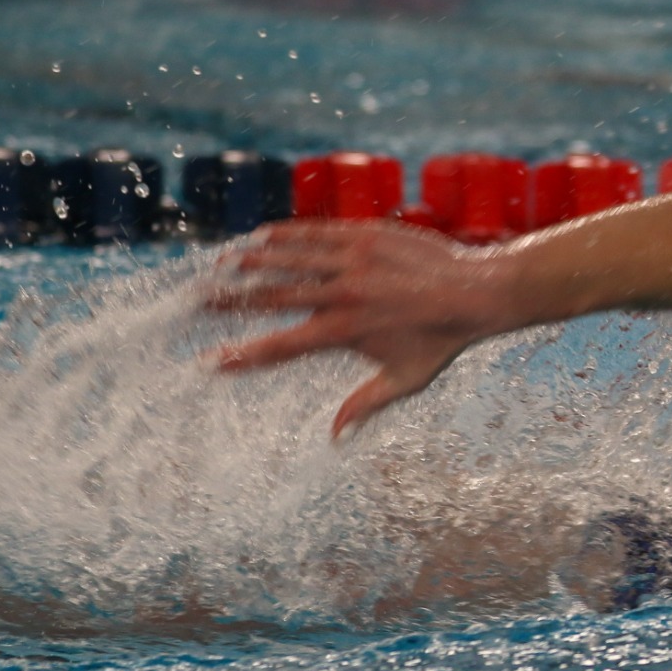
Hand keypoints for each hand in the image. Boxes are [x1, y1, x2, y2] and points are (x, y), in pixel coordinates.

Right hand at [208, 221, 510, 435]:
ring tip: (218, 265)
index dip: (243, 356)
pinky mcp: (365, 234)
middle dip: (228, 300)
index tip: (210, 362)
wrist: (477, 291)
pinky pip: (316, 232)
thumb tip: (333, 438)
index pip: (281, 347)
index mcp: (345, 331)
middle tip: (194, 302)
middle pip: (271, 297)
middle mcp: (342, 293)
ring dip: (250, 261)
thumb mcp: (407, 380)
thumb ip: (366, 404)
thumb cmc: (442, 340)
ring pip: (288, 258)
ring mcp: (352, 260)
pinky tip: (263, 236)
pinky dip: (287, 234)